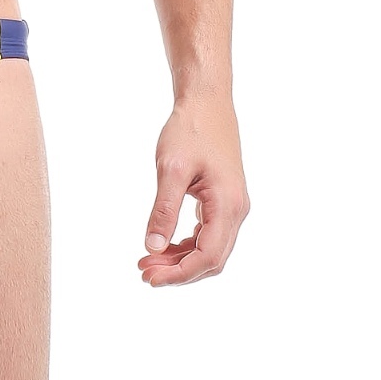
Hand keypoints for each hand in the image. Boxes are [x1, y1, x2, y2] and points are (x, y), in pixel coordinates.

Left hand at [138, 94, 248, 285]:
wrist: (206, 102)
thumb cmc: (190, 130)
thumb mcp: (171, 168)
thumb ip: (163, 209)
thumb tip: (153, 247)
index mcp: (228, 205)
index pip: (208, 256)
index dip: (180, 273)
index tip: (150, 277)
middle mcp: (236, 210)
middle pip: (212, 258)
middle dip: (178, 270)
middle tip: (144, 272)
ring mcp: (232, 206)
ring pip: (211, 248)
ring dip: (181, 259)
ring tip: (148, 261)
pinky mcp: (223, 200)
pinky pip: (208, 233)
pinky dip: (187, 244)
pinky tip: (165, 244)